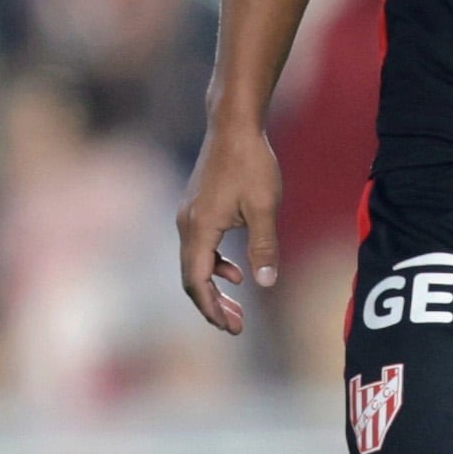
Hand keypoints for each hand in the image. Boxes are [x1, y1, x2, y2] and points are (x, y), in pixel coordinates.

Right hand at [176, 118, 284, 334]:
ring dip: (214, 287)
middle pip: (191, 278)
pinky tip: (236, 271)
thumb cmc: (251, 163)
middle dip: (212, 305)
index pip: (197, 281)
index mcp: (199, 228)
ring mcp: (188, 215)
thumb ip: (264, 247)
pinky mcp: (196, 208)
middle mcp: (187, 224)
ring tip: (237, 307)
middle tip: (236, 327)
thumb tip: (266, 284)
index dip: (212, 308)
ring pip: (194, 263)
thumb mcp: (264, 207)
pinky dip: (214, 265)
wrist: (233, 125)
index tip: (232, 328)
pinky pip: (199, 247)